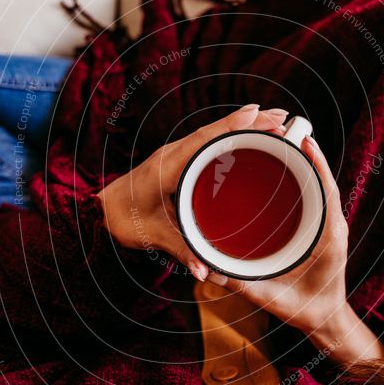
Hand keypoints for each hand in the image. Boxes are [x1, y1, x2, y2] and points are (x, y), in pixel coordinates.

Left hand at [97, 104, 288, 279]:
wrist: (102, 213)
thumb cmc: (124, 220)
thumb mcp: (153, 236)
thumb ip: (180, 251)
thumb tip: (205, 270)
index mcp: (167, 167)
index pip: (203, 141)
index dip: (231, 126)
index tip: (256, 114)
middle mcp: (173, 154)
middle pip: (214, 131)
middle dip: (248, 122)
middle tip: (280, 117)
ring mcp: (176, 154)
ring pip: (213, 133)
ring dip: (242, 125)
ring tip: (273, 121)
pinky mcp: (179, 160)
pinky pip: (208, 141)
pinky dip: (231, 134)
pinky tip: (250, 135)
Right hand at [207, 135, 383, 365]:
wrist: (324, 320)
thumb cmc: (303, 309)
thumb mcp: (270, 298)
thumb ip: (242, 285)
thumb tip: (210, 270)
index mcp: (329, 237)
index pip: (329, 192)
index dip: (319, 165)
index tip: (306, 141)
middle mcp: (333, 226)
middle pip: (325, 181)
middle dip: (309, 154)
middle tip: (287, 130)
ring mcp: (330, 225)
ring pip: (322, 185)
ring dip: (307, 163)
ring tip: (285, 140)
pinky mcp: (323, 227)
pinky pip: (317, 195)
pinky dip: (305, 177)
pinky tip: (286, 168)